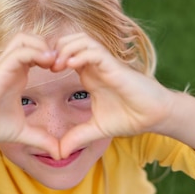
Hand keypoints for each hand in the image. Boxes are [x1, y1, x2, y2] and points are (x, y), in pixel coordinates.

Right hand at [0, 33, 60, 158]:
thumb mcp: (21, 132)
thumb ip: (41, 139)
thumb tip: (59, 153)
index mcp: (18, 74)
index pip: (39, 52)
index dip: (56, 57)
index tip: (68, 72)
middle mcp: (11, 65)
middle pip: (34, 39)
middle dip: (52, 47)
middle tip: (64, 64)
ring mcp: (4, 64)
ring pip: (26, 38)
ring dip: (44, 46)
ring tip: (56, 63)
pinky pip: (20, 51)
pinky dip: (36, 52)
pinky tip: (48, 64)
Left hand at [52, 33, 173, 156]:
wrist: (155, 116)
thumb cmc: (130, 116)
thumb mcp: (96, 129)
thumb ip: (77, 137)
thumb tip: (59, 153)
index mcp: (88, 73)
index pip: (65, 54)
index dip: (50, 59)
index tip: (39, 73)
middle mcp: (95, 64)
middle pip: (69, 40)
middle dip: (53, 49)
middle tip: (44, 66)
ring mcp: (105, 63)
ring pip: (81, 40)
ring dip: (65, 48)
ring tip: (55, 65)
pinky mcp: (114, 66)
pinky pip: (94, 51)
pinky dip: (79, 54)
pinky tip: (69, 65)